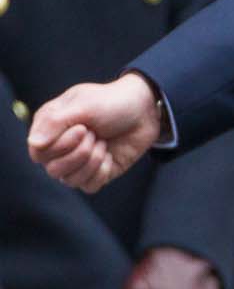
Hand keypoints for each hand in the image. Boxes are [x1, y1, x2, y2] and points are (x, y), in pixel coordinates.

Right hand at [29, 73, 160, 192]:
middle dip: (80, 152)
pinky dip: (102, 172)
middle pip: (53, 170)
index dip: (60, 145)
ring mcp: (78, 162)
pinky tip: (110, 155)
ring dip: (92, 161)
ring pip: (70, 180)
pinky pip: (89, 186)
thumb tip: (35, 144)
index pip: (38, 153)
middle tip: (95, 134)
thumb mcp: (82, 105)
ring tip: (103, 142)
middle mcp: (60, 148)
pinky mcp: (97, 173)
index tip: (83, 128)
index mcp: (50, 129)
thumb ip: (54, 123)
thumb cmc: (111, 102)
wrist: (144, 110)